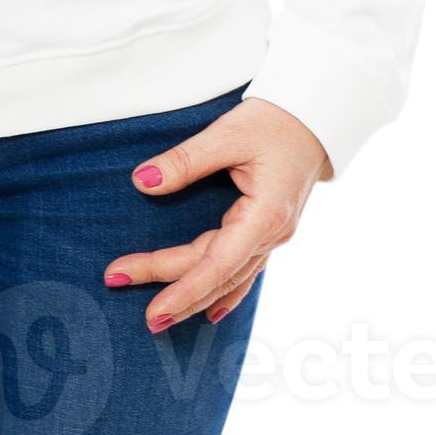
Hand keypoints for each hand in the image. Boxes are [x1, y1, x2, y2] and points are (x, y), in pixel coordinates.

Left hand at [108, 97, 326, 331]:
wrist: (317, 117)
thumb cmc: (278, 121)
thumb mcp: (229, 134)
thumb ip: (185, 160)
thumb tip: (144, 183)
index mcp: (265, 215)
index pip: (218, 265)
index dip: (183, 289)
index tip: (153, 309)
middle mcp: (273, 234)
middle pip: (216, 273)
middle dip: (171, 286)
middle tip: (118, 280)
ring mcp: (274, 235)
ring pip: (229, 278)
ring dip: (193, 298)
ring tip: (158, 318)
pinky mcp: (269, 230)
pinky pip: (243, 270)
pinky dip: (223, 292)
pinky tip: (210, 312)